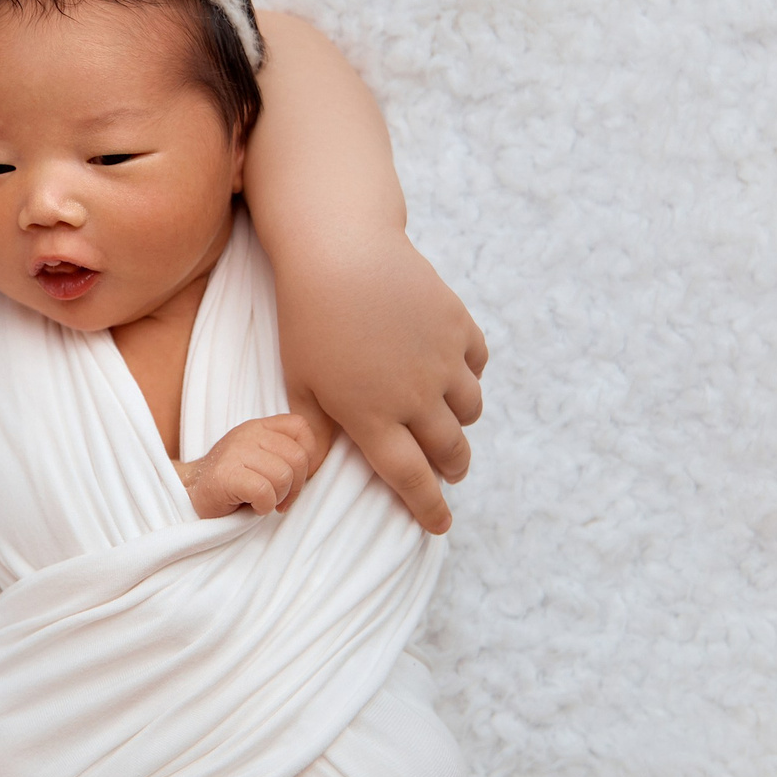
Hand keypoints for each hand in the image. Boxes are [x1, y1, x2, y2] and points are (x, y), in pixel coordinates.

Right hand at [179, 414, 322, 518]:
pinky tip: (251, 506)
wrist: (188, 494)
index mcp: (259, 426)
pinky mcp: (225, 474)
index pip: (301, 427)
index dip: (308, 456)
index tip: (294, 477)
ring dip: (278, 497)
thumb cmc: (231, 483)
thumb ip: (284, 453)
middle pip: (298, 458)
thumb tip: (316, 464)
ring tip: (262, 501)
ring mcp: (235, 452)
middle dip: (295, 486)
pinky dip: (263, 506)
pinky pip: (264, 491)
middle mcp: (247, 433)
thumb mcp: (260, 457)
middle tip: (279, 498)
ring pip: (283, 476)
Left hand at [277, 227, 484, 533]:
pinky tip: (453, 372)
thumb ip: (312, 430)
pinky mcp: (458, 326)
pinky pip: (477, 365)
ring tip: (447, 422)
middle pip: (450, 451)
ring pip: (471, 411)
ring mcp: (441, 360)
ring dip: (461, 425)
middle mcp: (414, 396)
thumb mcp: (300, 380)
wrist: (339, 250)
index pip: (409, 479)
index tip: (440, 525)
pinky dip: (469, 376)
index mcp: (371, 417)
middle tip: (449, 472)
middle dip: (452, 469)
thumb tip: (309, 472)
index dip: (428, 508)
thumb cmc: (306, 318)